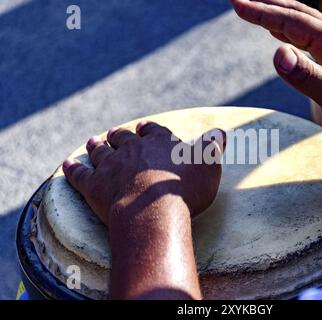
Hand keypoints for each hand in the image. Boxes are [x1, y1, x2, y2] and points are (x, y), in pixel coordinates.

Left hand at [62, 122, 225, 224]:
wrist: (153, 211)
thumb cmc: (184, 189)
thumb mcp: (207, 165)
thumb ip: (211, 146)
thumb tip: (220, 132)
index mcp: (158, 143)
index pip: (153, 131)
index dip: (148, 129)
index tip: (143, 127)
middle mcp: (132, 149)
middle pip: (123, 138)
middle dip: (119, 135)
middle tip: (114, 134)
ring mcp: (111, 166)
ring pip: (100, 151)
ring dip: (96, 146)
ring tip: (93, 142)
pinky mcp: (94, 186)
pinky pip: (79, 174)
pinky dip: (72, 169)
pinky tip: (66, 165)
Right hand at [231, 0, 321, 182]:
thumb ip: (306, 75)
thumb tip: (277, 54)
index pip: (291, 21)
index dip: (262, 13)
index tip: (238, 5)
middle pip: (297, 13)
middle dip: (267, 6)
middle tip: (240, 2)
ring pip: (303, 23)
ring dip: (277, 15)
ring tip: (256, 11)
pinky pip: (309, 37)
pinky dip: (289, 31)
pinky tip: (281, 34)